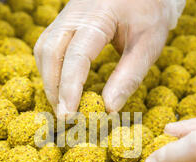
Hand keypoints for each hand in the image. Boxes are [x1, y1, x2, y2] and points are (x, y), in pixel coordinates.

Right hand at [34, 0, 184, 117]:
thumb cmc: (152, 12)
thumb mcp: (149, 44)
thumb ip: (129, 76)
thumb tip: (109, 109)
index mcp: (97, 16)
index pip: (75, 56)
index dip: (69, 88)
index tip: (70, 115)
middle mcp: (74, 12)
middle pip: (50, 52)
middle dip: (54, 88)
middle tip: (65, 117)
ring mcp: (66, 14)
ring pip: (44, 48)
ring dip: (49, 80)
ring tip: (63, 105)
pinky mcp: (65, 20)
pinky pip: (47, 45)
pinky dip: (50, 69)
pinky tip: (60, 86)